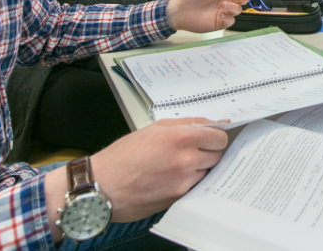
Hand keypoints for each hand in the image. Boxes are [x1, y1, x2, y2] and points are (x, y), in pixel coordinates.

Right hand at [95, 117, 227, 220]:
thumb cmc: (124, 155)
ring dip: (199, 168)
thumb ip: (188, 124)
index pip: (219, 137)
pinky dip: (189, 182)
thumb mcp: (155, 128)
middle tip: (189, 151)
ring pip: (208, 172)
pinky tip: (172, 178)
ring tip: (176, 165)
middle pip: (217, 155)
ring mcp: (184, 182)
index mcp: (181, 137)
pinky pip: (196, 187)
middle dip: (207, 152)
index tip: (209, 138)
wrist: (103, 186)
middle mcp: (186, 160)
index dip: (214, 137)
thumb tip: (216, 124)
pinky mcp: (179, 198)